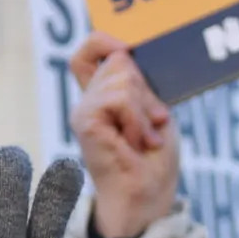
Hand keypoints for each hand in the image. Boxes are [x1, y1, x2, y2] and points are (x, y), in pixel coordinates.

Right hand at [68, 34, 179, 237]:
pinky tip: (137, 141)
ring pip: (123, 77)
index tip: (130, 51)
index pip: (90, 51)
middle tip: (154, 122)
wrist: (146, 196)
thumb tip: (130, 50)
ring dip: (145, 109)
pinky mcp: (84, 120)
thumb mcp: (155, 111)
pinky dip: (137, 119)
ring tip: (145, 137)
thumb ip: (141, 82)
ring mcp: (84, 109)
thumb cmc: (154, 160)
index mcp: (103, 94)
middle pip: (118, 59)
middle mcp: (88, 99)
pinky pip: (119, 98)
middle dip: (146, 90)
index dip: (106, 41)